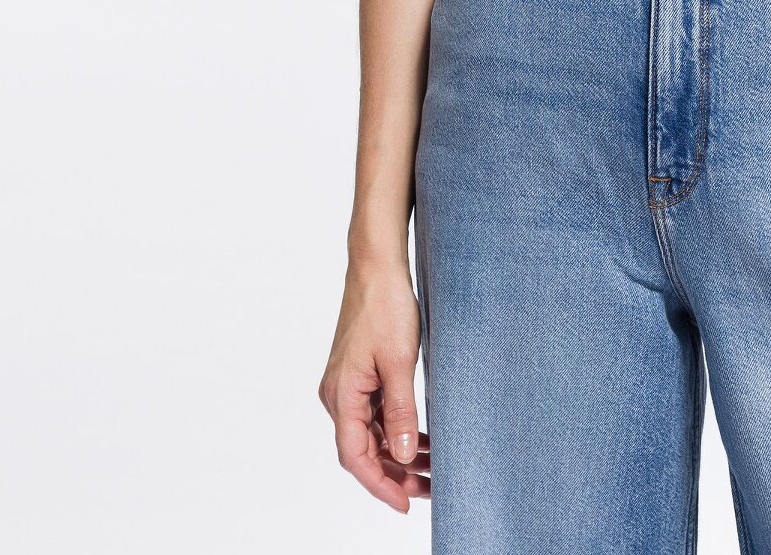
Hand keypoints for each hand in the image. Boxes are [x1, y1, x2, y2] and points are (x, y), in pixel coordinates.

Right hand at [318, 264, 428, 511]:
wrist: (377, 266)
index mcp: (342, 395)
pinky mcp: (360, 374)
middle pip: (364, 449)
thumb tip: (400, 455)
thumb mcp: (399, 362)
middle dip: (394, 473)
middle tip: (429, 488)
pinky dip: (396, 428)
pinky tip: (420, 437)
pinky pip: (376, 413)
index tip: (406, 504)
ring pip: (371, 433)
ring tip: (432, 467)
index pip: (356, 457)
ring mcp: (348, 385)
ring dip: (398, 452)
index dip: (380, 485)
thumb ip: (400, 410)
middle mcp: (339, 395)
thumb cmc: (385, 307)